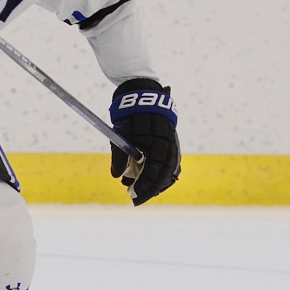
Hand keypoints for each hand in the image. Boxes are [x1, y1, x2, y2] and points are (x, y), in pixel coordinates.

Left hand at [109, 79, 180, 205]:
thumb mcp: (119, 132)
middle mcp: (168, 140)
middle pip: (165, 172)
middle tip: (137, 200)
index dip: (146, 185)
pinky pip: (172, 160)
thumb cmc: (127, 112)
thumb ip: (119, 154)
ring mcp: (172, 139)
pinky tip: (155, 181)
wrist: (140, 89)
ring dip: (158, 182)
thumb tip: (116, 176)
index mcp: (156, 137)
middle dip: (152, 188)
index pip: (155, 168)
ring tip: (144, 192)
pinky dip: (164, 173)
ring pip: (171, 167)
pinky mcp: (171, 140)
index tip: (134, 197)